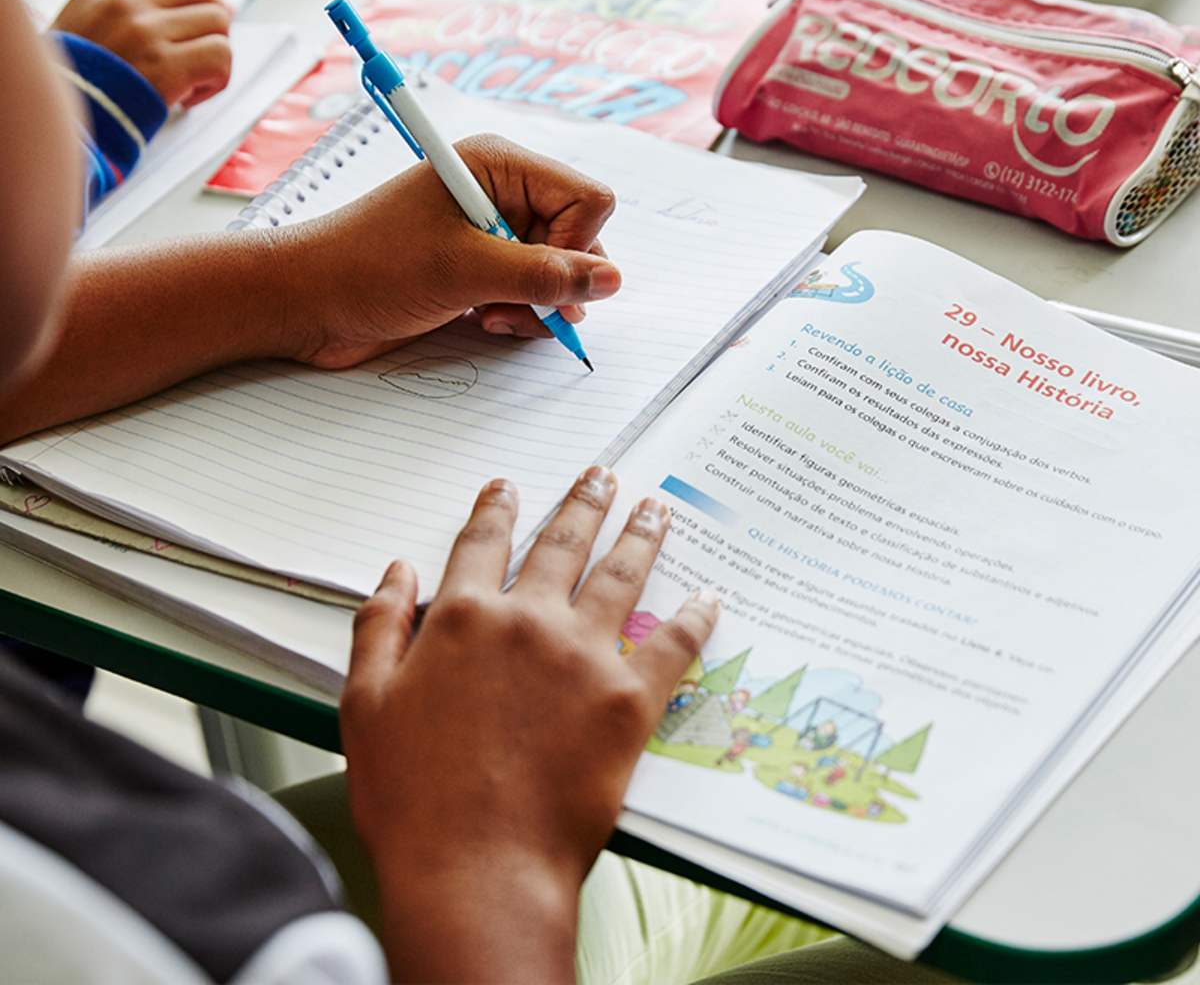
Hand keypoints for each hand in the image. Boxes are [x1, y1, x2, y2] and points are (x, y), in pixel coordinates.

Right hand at [51, 0, 230, 106]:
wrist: (64, 119)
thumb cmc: (77, 81)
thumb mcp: (83, 25)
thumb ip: (125, 11)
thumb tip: (183, 10)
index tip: (177, 19)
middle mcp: (127, 4)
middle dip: (211, 14)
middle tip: (201, 45)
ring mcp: (148, 33)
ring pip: (218, 20)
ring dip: (216, 51)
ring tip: (193, 76)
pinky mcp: (168, 66)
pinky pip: (221, 55)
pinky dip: (218, 79)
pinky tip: (190, 96)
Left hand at [280, 133, 621, 368]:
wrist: (305, 302)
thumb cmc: (366, 267)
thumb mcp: (463, 270)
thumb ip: (544, 276)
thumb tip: (611, 280)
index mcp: (498, 166)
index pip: (588, 200)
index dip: (577, 245)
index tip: (540, 276)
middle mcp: (501, 194)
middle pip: (579, 239)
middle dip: (557, 282)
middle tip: (520, 305)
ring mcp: (490, 234)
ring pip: (559, 273)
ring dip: (538, 306)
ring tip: (494, 317)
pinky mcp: (479, 269)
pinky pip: (532, 293)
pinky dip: (520, 315)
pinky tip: (486, 321)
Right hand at [340, 466, 718, 982]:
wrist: (477, 868)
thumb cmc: (414, 798)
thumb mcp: (366, 705)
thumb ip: (379, 627)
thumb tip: (396, 571)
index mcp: (464, 619)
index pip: (482, 544)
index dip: (496, 509)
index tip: (508, 487)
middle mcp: (528, 622)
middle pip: (562, 544)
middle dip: (583, 502)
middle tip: (603, 475)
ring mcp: (584, 657)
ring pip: (619, 574)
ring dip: (639, 534)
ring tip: (655, 507)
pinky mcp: (628, 701)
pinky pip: (671, 644)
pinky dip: (693, 617)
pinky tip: (707, 597)